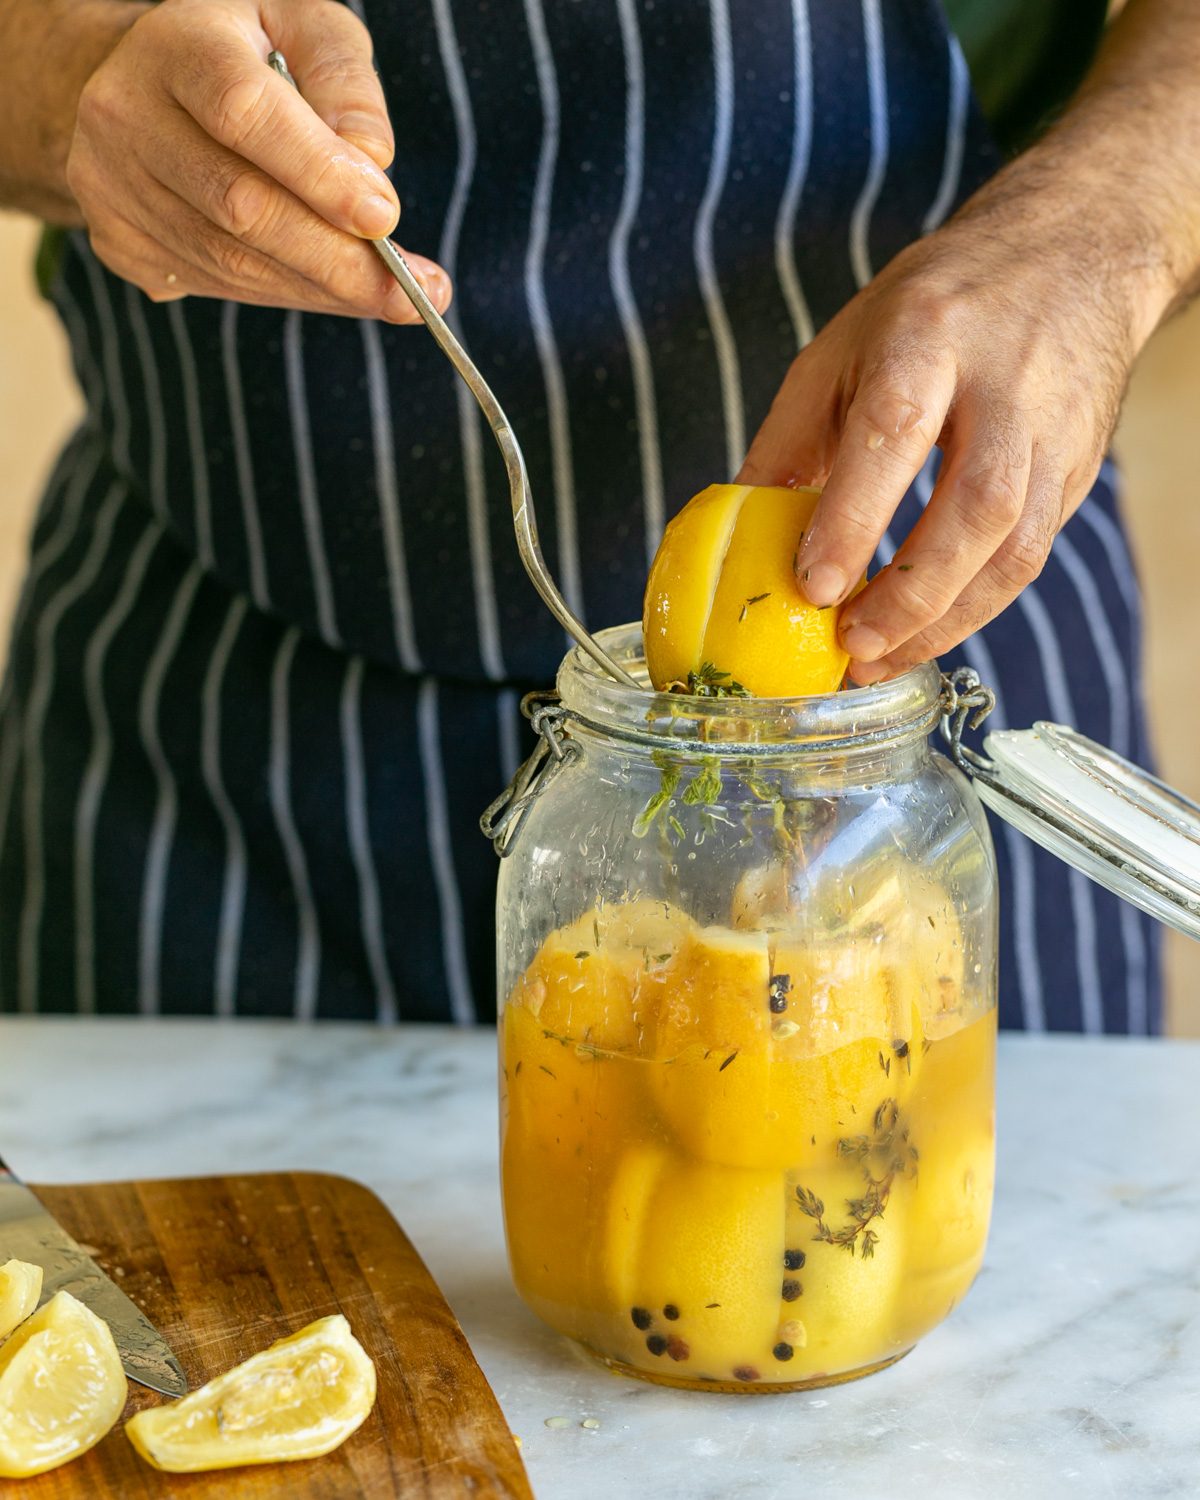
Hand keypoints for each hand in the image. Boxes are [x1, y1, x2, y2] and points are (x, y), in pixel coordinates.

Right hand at [65, 0, 449, 318]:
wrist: (140, 84)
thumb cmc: (243, 50)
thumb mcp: (302, 27)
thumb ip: (345, 81)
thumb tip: (371, 163)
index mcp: (176, 46)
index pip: (244, 114)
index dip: (319, 174)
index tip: (386, 218)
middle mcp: (127, 116)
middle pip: (240, 207)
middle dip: (337, 260)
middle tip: (413, 292)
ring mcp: (112, 185)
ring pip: (230, 262)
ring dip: (321, 290)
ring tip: (391, 298)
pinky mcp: (119, 241)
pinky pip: (217, 286)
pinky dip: (287, 294)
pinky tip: (330, 290)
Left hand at [738, 160, 1176, 683]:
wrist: (1070, 256)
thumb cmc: (936, 307)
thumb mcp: (842, 347)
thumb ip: (790, 440)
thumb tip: (737, 535)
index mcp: (929, 336)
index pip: (895, 431)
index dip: (855, 517)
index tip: (814, 586)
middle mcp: (1005, 384)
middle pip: (977, 503)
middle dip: (913, 590)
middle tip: (851, 646)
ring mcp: (1053, 431)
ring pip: (1017, 544)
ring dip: (947, 618)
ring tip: (877, 659)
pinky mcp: (1077, 470)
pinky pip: (1031, 555)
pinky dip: (975, 608)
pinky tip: (922, 634)